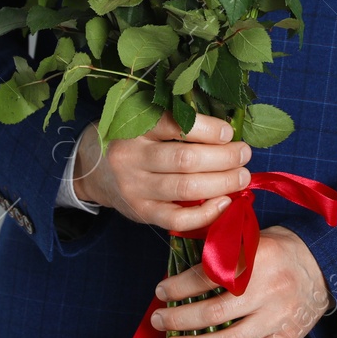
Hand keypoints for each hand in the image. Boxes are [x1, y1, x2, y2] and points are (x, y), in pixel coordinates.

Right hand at [73, 111, 251, 231]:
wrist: (92, 170)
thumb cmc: (129, 138)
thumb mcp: (141, 118)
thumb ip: (176, 120)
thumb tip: (227, 130)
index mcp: (135, 127)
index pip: (175, 125)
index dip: (208, 129)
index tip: (229, 132)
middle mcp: (132, 158)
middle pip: (186, 160)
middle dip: (224, 158)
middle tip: (244, 154)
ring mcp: (135, 188)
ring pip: (186, 189)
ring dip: (222, 184)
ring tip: (242, 177)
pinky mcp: (142, 213)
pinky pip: (177, 219)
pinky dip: (205, 214)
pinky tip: (224, 203)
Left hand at [151, 226, 332, 337]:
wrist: (325, 267)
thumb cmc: (280, 250)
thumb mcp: (254, 236)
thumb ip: (222, 246)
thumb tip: (178, 258)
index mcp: (258, 257)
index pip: (209, 275)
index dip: (179, 286)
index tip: (160, 291)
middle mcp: (269, 289)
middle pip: (215, 312)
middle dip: (180, 319)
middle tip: (158, 321)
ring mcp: (278, 317)